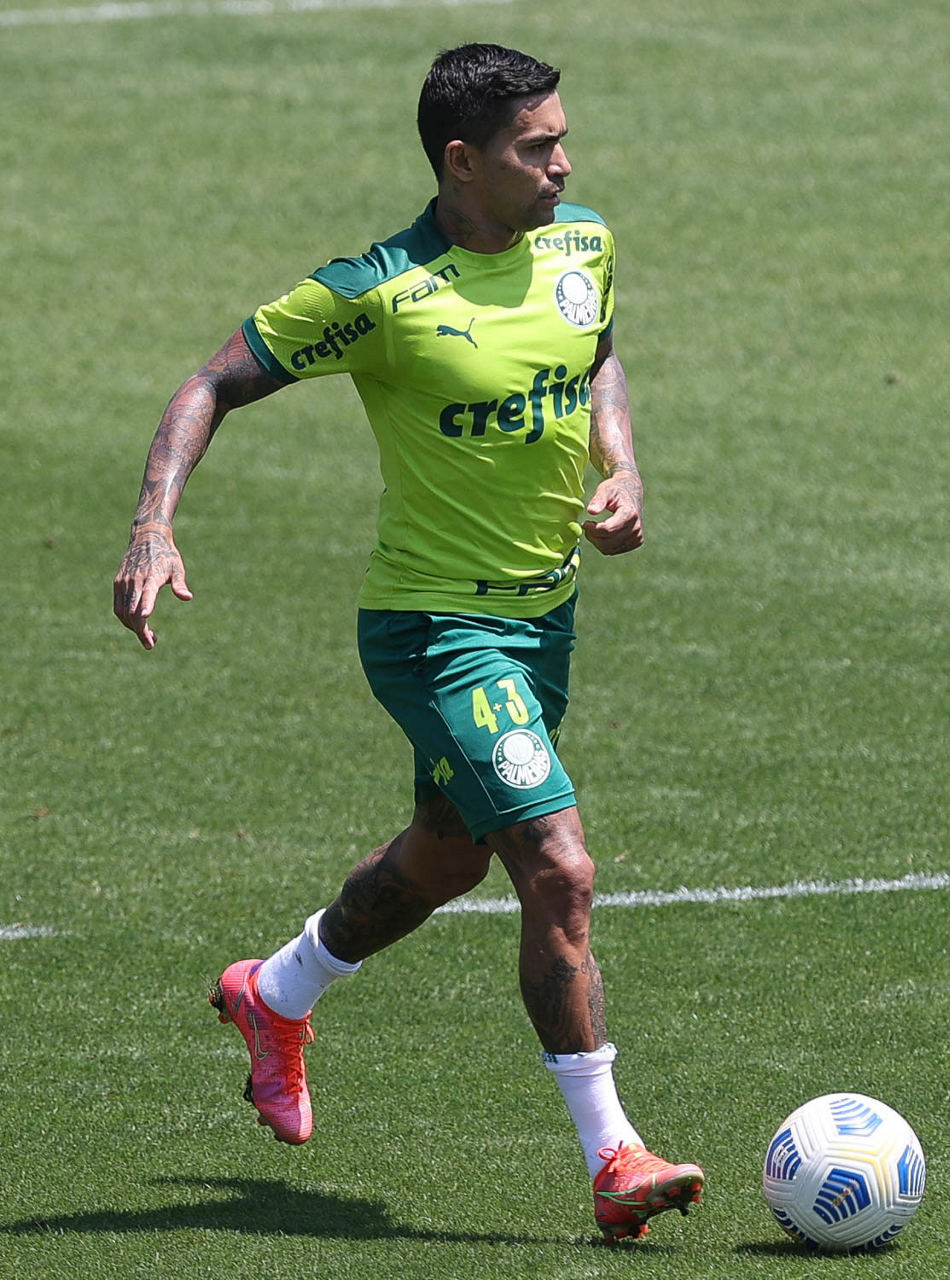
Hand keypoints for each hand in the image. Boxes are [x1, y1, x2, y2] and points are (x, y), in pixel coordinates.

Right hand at [113, 525, 192, 648]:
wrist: (146, 536)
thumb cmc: (166, 554)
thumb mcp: (177, 567)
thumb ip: (180, 583)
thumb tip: (188, 597)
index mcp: (152, 576)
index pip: (147, 593)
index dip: (146, 605)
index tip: (146, 618)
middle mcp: (134, 580)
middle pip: (133, 610)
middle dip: (140, 630)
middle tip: (151, 643)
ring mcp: (123, 582)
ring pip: (123, 612)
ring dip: (133, 627)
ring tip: (148, 637)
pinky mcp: (117, 584)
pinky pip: (118, 607)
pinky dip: (126, 619)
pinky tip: (137, 625)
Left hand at [581, 472, 643, 556]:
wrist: (632, 492)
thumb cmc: (616, 490)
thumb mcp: (605, 490)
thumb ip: (598, 500)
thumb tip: (591, 511)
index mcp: (630, 513)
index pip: (608, 530)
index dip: (592, 529)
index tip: (585, 523)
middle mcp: (636, 527)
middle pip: (607, 543)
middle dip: (593, 537)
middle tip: (587, 526)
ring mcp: (637, 537)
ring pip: (609, 549)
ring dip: (597, 542)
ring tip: (594, 529)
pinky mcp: (636, 542)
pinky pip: (613, 550)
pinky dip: (604, 545)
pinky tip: (602, 533)